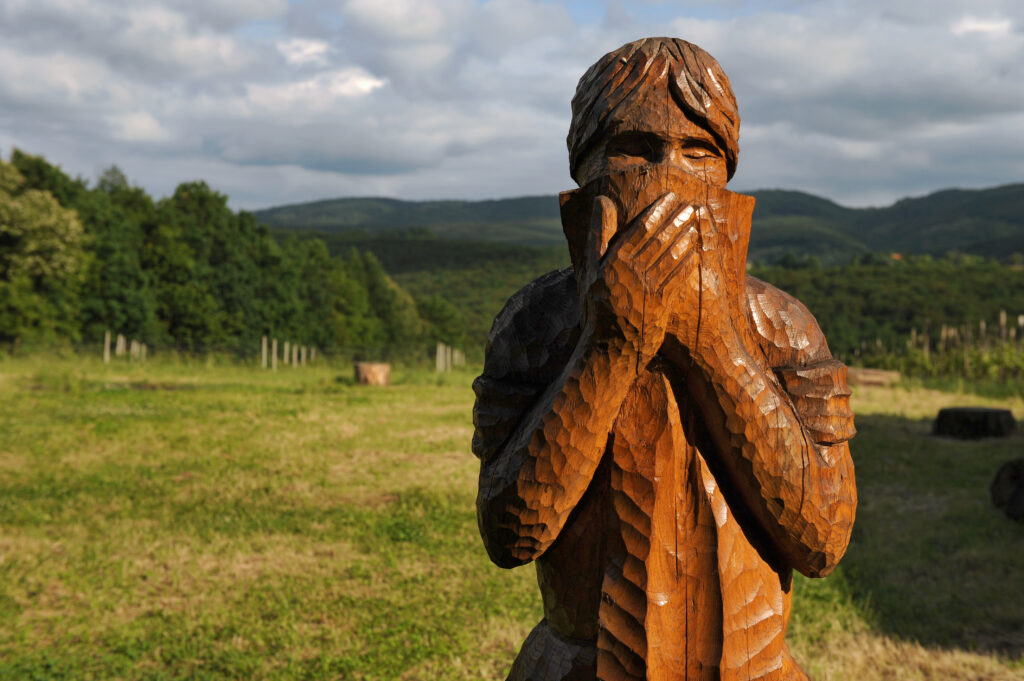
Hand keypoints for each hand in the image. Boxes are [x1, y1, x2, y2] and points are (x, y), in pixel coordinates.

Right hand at [579, 192, 701, 362]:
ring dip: (685, 238)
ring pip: (670, 256)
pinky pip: (677, 278)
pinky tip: (696, 251)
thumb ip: (599, 233)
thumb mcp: (591, 267)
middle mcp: (630, 272)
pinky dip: (687, 262)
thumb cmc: (597, 303)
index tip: (670, 197)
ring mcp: (646, 289)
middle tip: (691, 205)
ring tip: (696, 222)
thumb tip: (602, 199)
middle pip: (659, 239)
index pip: (640, 228)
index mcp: (613, 260)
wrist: (607, 346)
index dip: (658, 210)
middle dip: (676, 220)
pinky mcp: (660, 305)